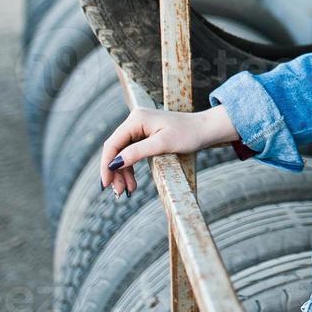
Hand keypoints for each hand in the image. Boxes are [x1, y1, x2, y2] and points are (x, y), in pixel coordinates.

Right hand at [98, 104, 239, 195]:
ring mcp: (140, 128)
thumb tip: (114, 163)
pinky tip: (132, 183)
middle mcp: (135, 121)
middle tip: (118, 192)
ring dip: (123, 173)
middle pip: (116, 150)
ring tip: (127, 191)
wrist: (206, 129)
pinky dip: (131, 168)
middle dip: (115, 172)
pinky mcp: (145, 135)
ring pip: (123, 154)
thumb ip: (137, 152)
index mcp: (136, 119)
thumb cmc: (188, 134)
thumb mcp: (163, 145)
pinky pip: (132, 153)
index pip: (113, 144)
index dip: (106, 165)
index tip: (105, 184)